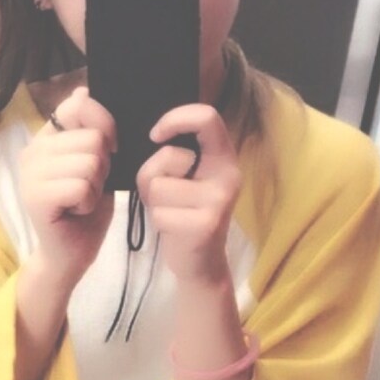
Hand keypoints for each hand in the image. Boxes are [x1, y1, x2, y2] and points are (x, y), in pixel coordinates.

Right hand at [18, 85, 116, 288]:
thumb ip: (91, 129)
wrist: (71, 255)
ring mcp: (30, 174)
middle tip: (89, 187)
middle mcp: (32, 150)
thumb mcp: (96, 163)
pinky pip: (80, 186)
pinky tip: (76, 211)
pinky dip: (88, 202)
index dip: (105, 125)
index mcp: (46, 137)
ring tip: (82, 201)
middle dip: (103, 167)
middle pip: (92, 138)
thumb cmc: (86, 210)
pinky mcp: (35, 197)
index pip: (79, 105)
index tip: (107, 151)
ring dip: (96, 187)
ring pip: (89, 162)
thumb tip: (83, 89)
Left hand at [137, 104, 241, 283]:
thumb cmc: (183, 212)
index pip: (206, 117)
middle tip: (165, 195)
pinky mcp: (205, 225)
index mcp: (223, 157)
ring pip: (158, 186)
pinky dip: (157, 222)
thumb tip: (154, 137)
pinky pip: (159, 213)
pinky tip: (174, 229)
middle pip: (169, 156)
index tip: (155, 136)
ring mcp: (218, 201)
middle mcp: (227, 175)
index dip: (174, 119)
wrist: (201, 263)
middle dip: (151, 175)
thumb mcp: (185, 177)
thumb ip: (174, 154)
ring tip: (171, 212)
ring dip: (153, 202)